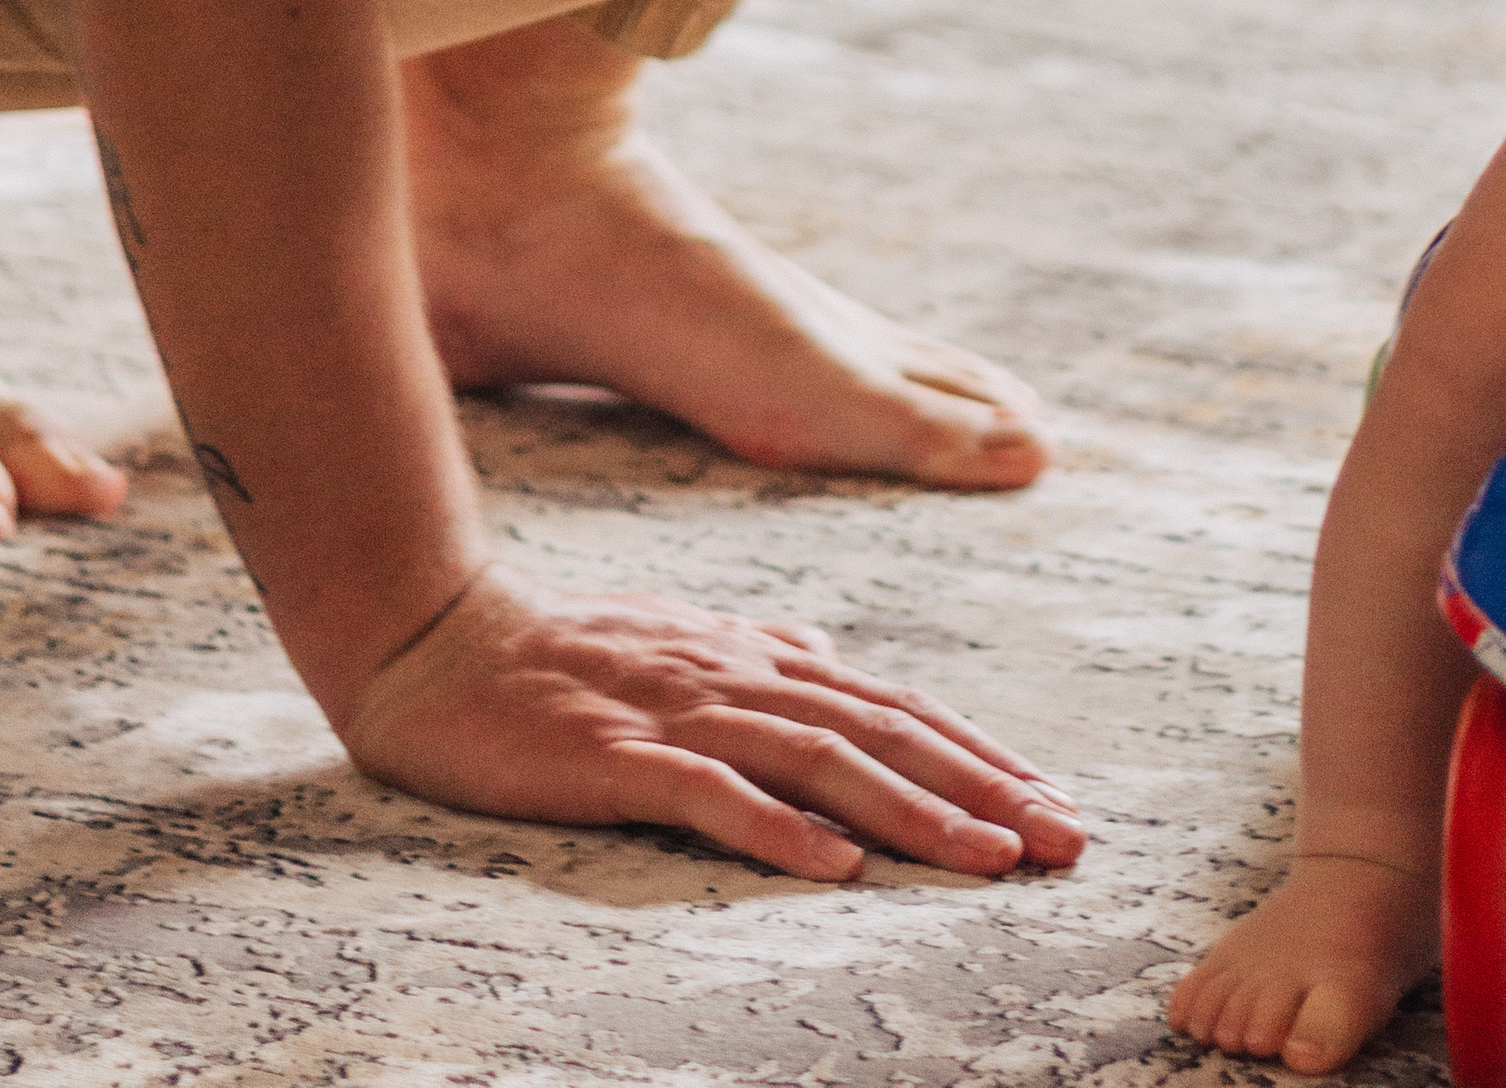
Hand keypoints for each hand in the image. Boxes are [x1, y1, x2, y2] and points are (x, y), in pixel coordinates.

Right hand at [341, 564, 1084, 878]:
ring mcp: (682, 713)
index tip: (1051, 800)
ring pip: (823, 762)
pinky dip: (777, 829)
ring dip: (913, 813)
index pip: (897, 707)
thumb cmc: (565, 652)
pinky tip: (833, 866)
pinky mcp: (617, 755)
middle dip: (984, 789)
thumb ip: (763, 649)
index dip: (980, 753)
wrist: (442, 641)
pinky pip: (709, 796)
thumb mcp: (683, 639)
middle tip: (1064, 839)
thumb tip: (833, 656)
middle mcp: (742, 678)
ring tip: (988, 859)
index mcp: (762, 659)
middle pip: (886, 734)